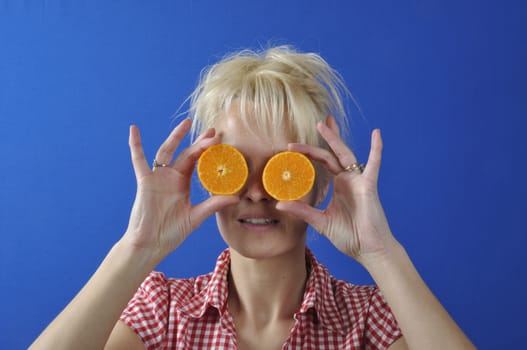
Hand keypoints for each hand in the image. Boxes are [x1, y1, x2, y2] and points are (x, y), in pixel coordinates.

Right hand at [123, 119, 238, 261]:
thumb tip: (236, 197)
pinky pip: (138, 160)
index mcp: (182, 184)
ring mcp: (157, 178)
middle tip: (213, 130)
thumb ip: (213, 205)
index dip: (207, 151)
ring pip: (167, 151)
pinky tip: (134, 130)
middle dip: (199, 142)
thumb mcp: (196, 217)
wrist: (150, 244)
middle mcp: (171, 177)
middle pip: (186, 153)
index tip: (221, 140)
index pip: (197, 162)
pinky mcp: (145, 181)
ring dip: (176, 137)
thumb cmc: (171, 232)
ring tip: (187, 123)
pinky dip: (135, 145)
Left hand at [276, 116, 397, 266]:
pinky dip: (376, 149)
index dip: (308, 153)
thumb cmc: (349, 236)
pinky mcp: (368, 186)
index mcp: (339, 186)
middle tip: (316, 122)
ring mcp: (358, 181)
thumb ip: (302, 211)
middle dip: (325, 137)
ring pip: (345, 154)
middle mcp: (348, 179)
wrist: (368, 250)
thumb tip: (279, 205)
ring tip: (326, 122)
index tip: (293, 146)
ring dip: (335, 138)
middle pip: (333, 153)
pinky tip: (376, 134)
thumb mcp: (320, 221)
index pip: (322, 162)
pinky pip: (373, 165)